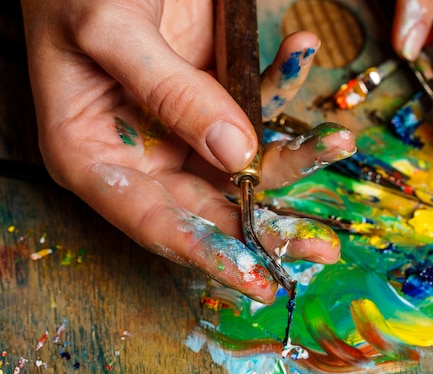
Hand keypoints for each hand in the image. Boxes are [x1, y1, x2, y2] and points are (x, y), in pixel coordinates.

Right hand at [20, 0, 355, 302]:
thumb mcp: (111, 32)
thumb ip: (169, 92)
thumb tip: (235, 153)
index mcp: (94, 155)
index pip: (155, 222)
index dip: (209, 254)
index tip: (257, 282)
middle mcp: (142, 151)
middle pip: (212, 205)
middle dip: (269, 227)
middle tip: (319, 248)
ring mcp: (182, 125)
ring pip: (246, 160)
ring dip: (294, 156)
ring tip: (337, 143)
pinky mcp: (212, 94)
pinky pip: (255, 98)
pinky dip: (283, 81)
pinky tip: (300, 49)